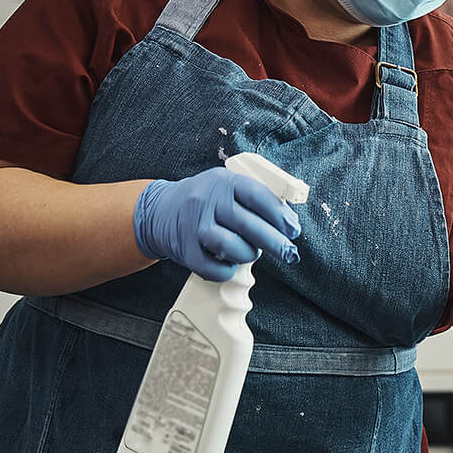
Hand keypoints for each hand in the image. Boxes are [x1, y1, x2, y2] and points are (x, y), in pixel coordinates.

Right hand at [133, 167, 301, 281]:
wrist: (159, 211)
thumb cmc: (206, 201)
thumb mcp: (227, 186)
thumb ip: (255, 199)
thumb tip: (289, 223)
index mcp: (224, 182)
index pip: (258, 197)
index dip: (280, 215)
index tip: (293, 230)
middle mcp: (207, 201)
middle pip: (248, 224)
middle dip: (275, 242)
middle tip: (289, 252)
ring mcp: (194, 225)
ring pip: (231, 246)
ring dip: (249, 254)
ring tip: (251, 253)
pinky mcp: (184, 249)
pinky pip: (212, 268)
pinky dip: (227, 271)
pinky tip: (231, 265)